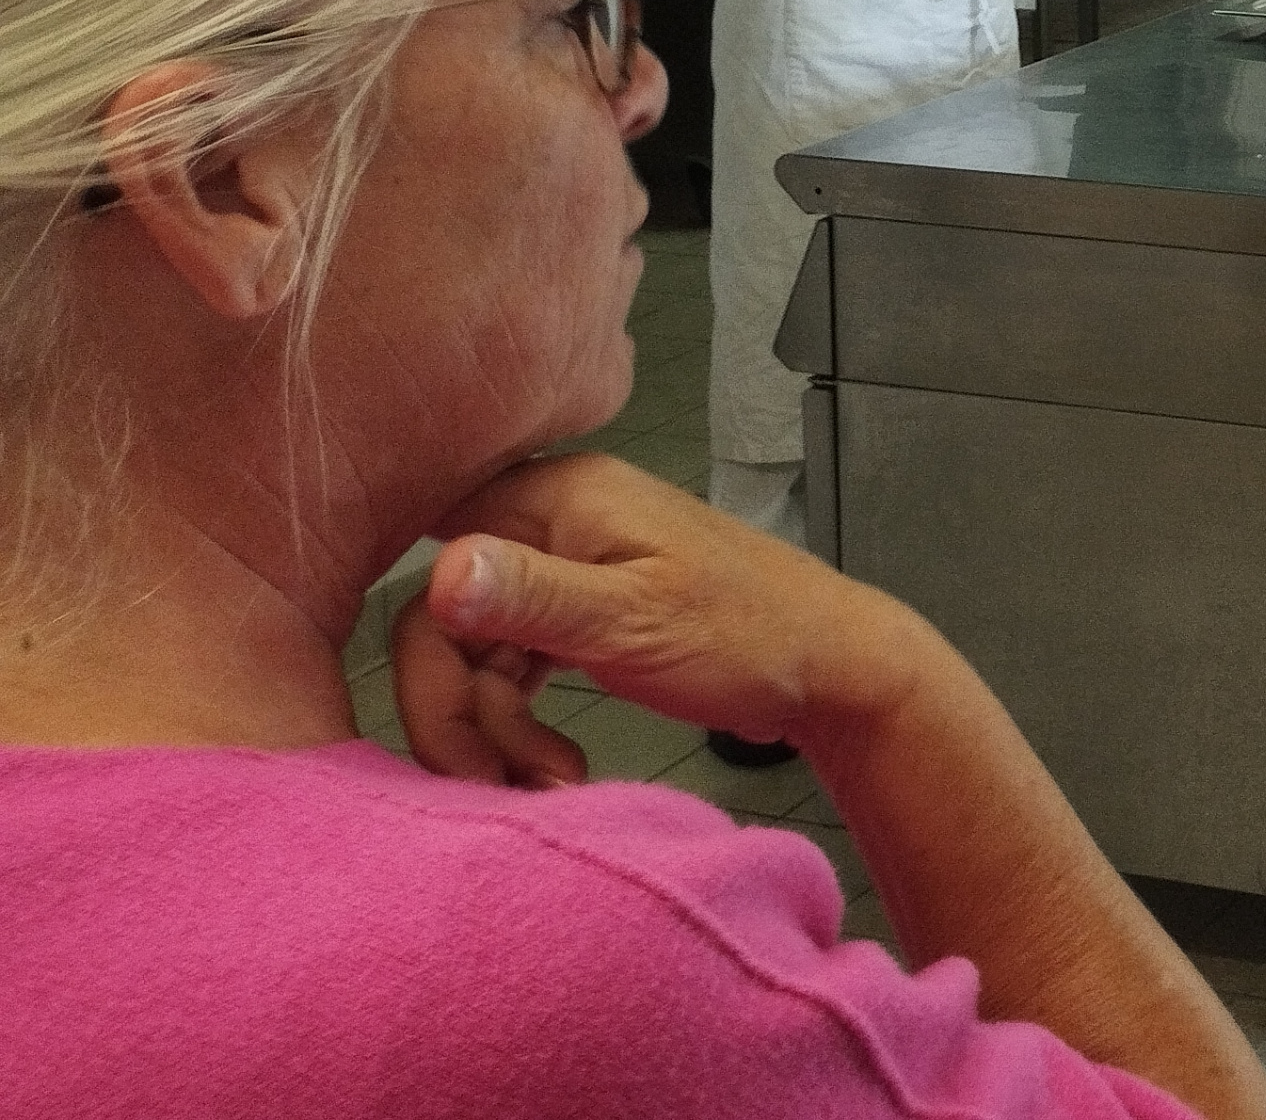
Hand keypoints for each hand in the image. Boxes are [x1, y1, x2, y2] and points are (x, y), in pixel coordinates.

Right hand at [394, 453, 938, 788]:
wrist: (831, 670)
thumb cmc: (749, 634)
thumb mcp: (634, 619)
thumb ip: (534, 598)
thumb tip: (440, 575)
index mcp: (561, 497)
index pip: (433, 547)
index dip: (415, 624)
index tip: (424, 703)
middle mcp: (555, 523)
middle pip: (444, 617)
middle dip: (456, 707)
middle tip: (487, 780)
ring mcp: (567, 573)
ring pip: (473, 654)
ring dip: (492, 733)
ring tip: (546, 786)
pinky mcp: (579, 621)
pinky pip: (510, 673)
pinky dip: (518, 728)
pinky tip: (552, 774)